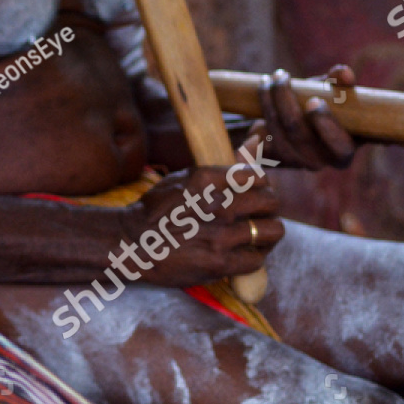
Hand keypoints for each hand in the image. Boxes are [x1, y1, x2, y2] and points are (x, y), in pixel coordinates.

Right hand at [119, 165, 282, 286]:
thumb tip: (256, 141)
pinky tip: (242, 255)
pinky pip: (257, 259)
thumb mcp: (184, 179)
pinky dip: (253, 258)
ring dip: (266, 234)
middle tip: (259, 215)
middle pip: (271, 202)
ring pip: (272, 231)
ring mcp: (221, 235)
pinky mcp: (220, 262)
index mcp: (206, 178)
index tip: (256, 191)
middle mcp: (218, 204)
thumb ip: (220, 169)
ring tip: (255, 237)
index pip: (256, 175)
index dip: (261, 184)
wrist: (131, 243)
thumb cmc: (156, 210)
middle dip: (268, 208)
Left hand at [256, 65, 368, 169]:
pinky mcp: (273, 157)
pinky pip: (261, 134)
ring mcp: (295, 162)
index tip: (314, 100)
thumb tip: (343, 72)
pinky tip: (262, 89)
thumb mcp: (338, 96)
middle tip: (282, 75)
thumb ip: (343, 84)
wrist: (303, 127)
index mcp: (343, 151)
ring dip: (269, 99)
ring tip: (270, 78)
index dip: (326, 124)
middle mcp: (320, 162)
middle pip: (299, 134)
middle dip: (286, 101)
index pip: (340, 146)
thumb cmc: (329, 108)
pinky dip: (262, 109)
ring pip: (277, 131)